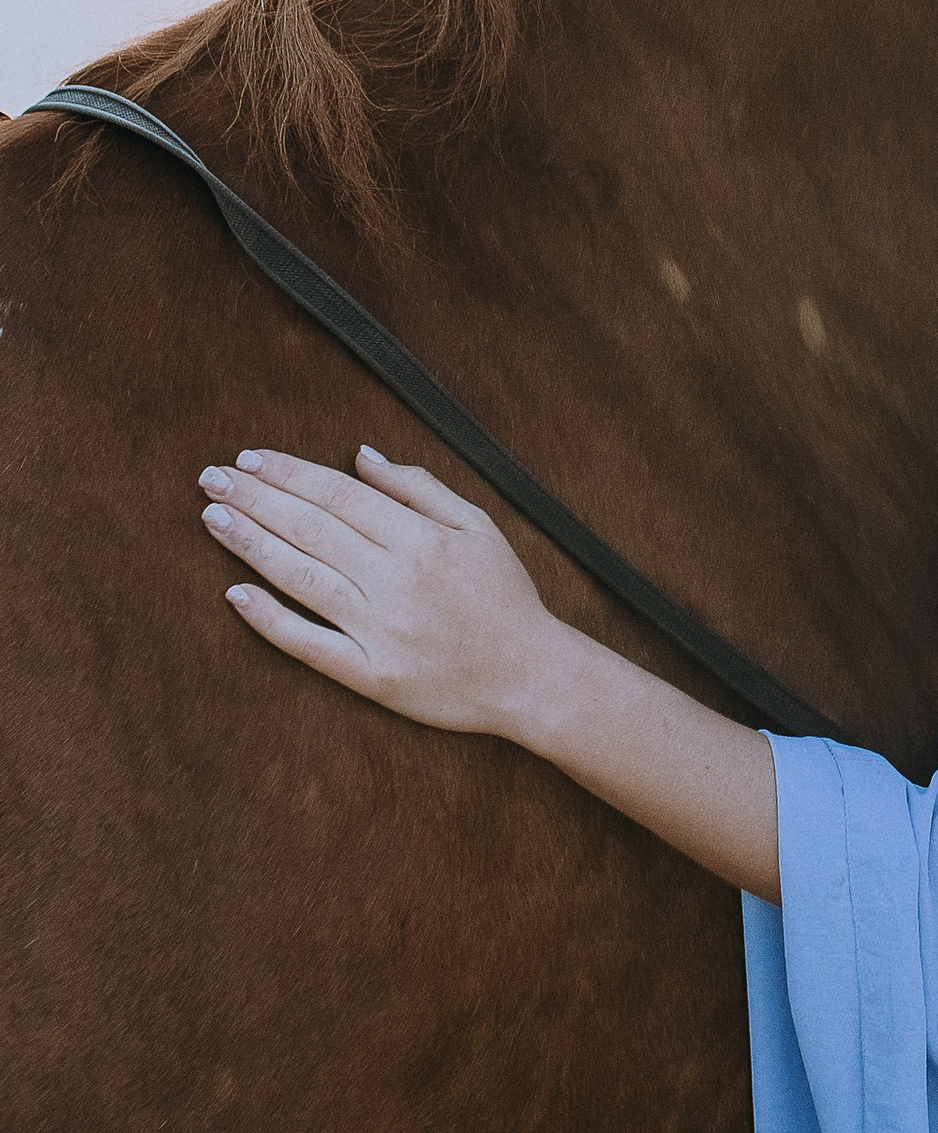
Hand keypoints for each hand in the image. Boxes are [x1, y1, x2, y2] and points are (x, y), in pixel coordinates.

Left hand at [202, 443, 560, 736]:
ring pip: (302, 577)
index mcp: (422, 538)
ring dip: (250, 544)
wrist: (531, 676)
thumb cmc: (506, 597)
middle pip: (311, 528)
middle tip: (211, 477)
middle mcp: (396, 579)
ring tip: (212, 517)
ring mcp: (380, 629)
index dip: (290, 473)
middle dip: (255, 498)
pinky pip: (308, 644)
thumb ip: (419, 487)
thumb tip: (360, 455)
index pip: (339, 494)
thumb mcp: (479, 525)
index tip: (249, 458)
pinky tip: (234, 593)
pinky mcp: (370, 675)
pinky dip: (269, 619)